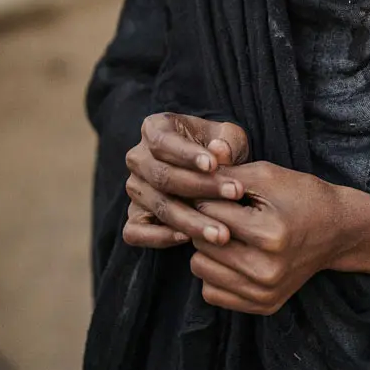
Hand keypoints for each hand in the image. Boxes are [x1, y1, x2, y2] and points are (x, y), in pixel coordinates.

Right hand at [122, 113, 249, 248]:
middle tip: (234, 195)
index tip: (213, 164)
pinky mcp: (135, 217)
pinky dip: (158, 237)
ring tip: (222, 232)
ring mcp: (135, 190)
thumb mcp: (229, 138)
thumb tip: (220, 151)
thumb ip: (228, 141)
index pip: (163, 142)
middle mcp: (138, 158)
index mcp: (154, 129)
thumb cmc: (219, 152)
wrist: (211, 176)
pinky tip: (188, 239)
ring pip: (158, 206)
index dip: (187, 154)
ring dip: (191, 221)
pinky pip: (135, 232)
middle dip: (200, 188)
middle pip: (162, 176)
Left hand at [187, 161, 353, 314]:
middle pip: (201, 242)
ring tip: (226, 233)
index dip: (207, 196)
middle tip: (222, 213)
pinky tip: (231, 256)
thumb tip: (185, 176)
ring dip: (207, 249)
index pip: (208, 213)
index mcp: (269, 234)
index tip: (217, 191)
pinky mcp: (264, 305)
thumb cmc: (300, 196)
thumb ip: (223, 175)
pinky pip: (211, 293)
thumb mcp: (265, 175)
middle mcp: (267, 270)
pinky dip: (215, 273)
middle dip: (205, 223)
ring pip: (200, 268)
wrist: (337, 230)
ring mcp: (266, 292)